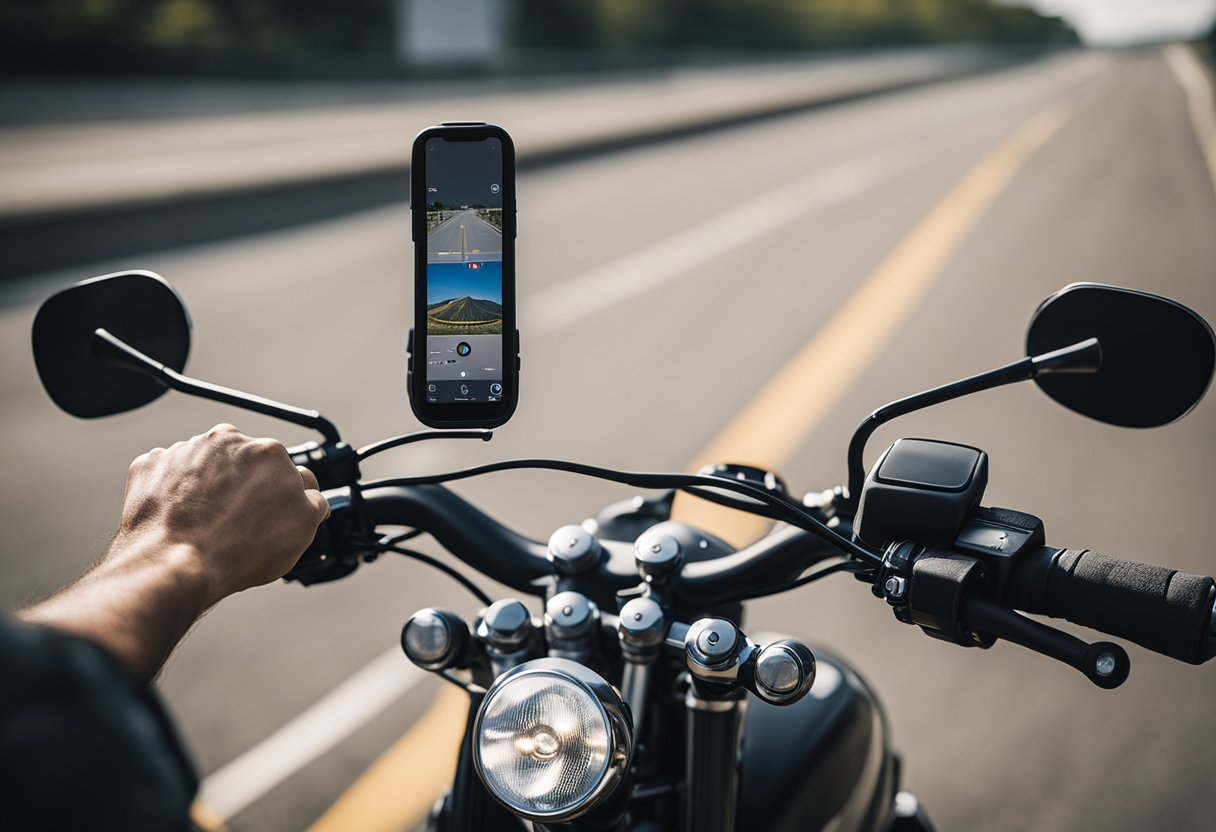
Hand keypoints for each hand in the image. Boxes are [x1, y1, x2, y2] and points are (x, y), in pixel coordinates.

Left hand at [116, 423, 329, 605]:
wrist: (172, 565)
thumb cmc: (237, 550)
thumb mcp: (302, 529)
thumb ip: (315, 502)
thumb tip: (311, 494)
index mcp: (268, 452)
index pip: (288, 471)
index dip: (284, 497)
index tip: (274, 514)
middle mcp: (227, 441)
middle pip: (245, 465)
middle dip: (245, 487)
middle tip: (239, 523)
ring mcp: (185, 450)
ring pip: (206, 467)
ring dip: (209, 488)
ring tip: (206, 525)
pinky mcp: (151, 466)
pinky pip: (169, 475)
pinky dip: (174, 493)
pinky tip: (180, 519)